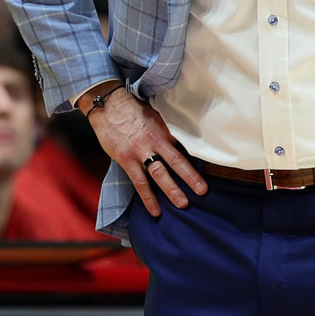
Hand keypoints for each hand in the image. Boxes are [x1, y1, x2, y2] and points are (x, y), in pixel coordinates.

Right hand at [86, 87, 206, 216]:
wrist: (108, 104)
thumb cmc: (132, 109)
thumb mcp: (154, 115)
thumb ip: (165, 131)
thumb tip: (179, 144)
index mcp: (162, 130)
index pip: (182, 147)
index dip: (194, 160)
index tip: (206, 171)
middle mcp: (153, 142)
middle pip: (175, 162)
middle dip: (190, 178)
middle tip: (202, 191)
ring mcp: (139, 152)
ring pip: (159, 174)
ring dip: (171, 190)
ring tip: (183, 204)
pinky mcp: (126, 160)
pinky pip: (139, 182)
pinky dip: (148, 197)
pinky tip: (155, 210)